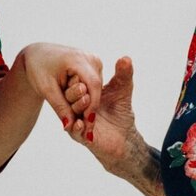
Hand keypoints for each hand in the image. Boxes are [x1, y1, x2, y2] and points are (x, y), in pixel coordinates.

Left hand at [20, 43, 102, 129]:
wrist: (37, 55)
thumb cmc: (38, 69)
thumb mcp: (46, 89)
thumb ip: (60, 107)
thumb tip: (69, 127)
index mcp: (78, 58)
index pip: (93, 85)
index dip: (92, 106)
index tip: (88, 124)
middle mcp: (90, 58)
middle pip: (96, 88)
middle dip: (89, 107)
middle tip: (82, 128)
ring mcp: (94, 60)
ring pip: (96, 88)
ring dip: (87, 102)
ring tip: (72, 110)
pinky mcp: (93, 65)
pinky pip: (94, 85)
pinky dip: (87, 96)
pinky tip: (76, 105)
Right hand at [65, 56, 139, 172]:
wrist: (125, 137)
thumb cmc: (120, 112)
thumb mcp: (122, 90)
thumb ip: (123, 75)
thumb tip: (126, 58)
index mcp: (84, 94)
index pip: (76, 83)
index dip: (78, 78)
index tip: (80, 73)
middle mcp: (77, 107)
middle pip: (69, 97)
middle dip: (74, 92)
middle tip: (82, 87)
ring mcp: (77, 121)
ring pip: (70, 113)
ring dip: (77, 106)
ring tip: (86, 100)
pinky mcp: (81, 137)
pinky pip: (74, 132)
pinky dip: (76, 127)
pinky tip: (81, 123)